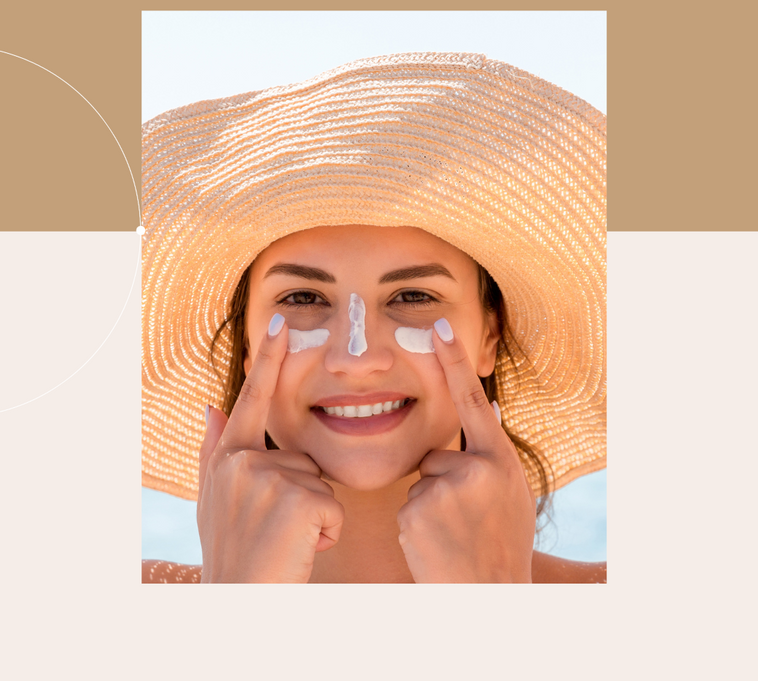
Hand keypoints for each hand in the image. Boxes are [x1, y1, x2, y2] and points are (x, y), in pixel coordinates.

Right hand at [196, 314, 344, 582]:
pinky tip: (301, 549)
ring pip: (319, 484)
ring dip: (313, 516)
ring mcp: (269, 479)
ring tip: (286, 541)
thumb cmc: (233, 554)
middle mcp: (243, 462)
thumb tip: (212, 405)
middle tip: (276, 530)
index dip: (267, 360)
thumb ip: (214, 451)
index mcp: (229, 458)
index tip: (280, 321)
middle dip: (301, 495)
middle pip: (301, 459)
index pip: (253, 399)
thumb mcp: (214, 502)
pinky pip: (332, 508)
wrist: (238, 605)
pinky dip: (326, 533)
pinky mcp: (297, 500)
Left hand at [396, 319, 535, 582]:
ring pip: (421, 480)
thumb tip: (483, 409)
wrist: (489, 595)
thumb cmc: (500, 544)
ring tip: (453, 534)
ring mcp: (446, 488)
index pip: (472, 400)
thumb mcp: (512, 495)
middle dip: (441, 482)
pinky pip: (407, 503)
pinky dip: (417, 523)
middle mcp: (476, 468)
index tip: (438, 326)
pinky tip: (436, 542)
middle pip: (437, 454)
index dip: (455, 361)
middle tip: (464, 520)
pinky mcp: (418, 509)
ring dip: (430, 504)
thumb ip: (493, 456)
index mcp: (500, 461)